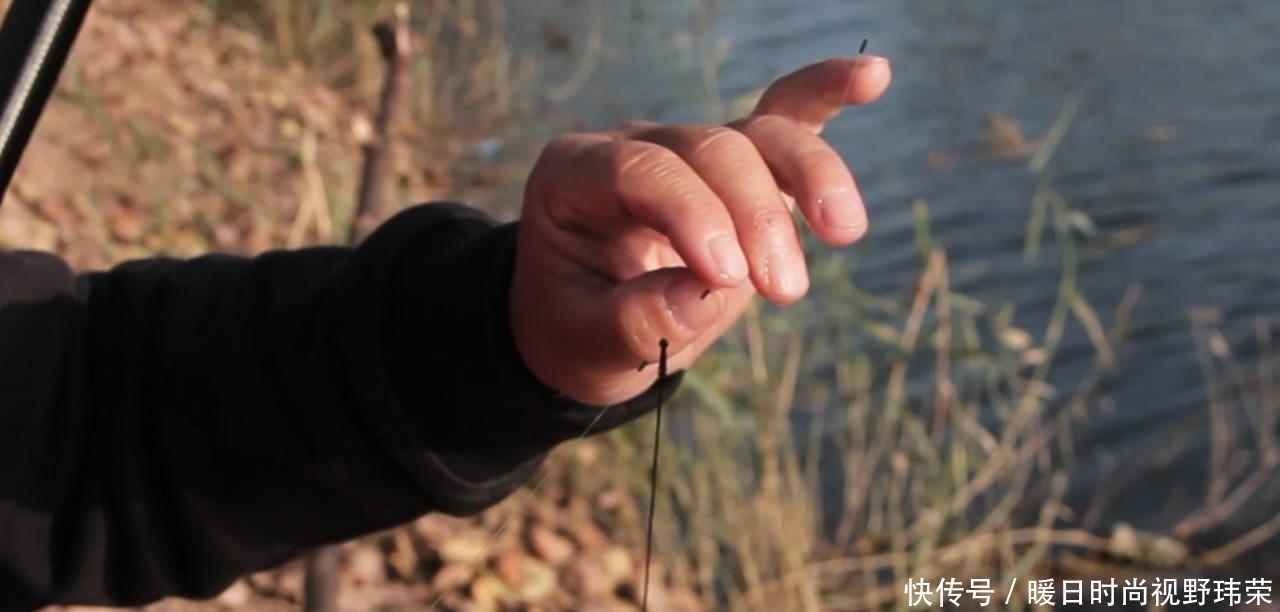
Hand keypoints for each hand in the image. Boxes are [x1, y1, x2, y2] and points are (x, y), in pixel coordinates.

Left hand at [510, 55, 892, 404]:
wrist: (590, 329)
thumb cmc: (578, 330)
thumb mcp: (587, 341)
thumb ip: (637, 318)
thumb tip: (707, 292)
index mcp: (575, 176)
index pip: (643, 170)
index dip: (694, 214)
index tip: (729, 278)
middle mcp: (636, 146)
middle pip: (711, 148)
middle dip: (756, 215)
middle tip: (785, 292)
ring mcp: (690, 148)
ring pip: (760, 133)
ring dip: (809, 176)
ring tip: (845, 231)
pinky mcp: (740, 164)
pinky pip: (785, 115)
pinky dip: (828, 94)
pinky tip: (873, 76)